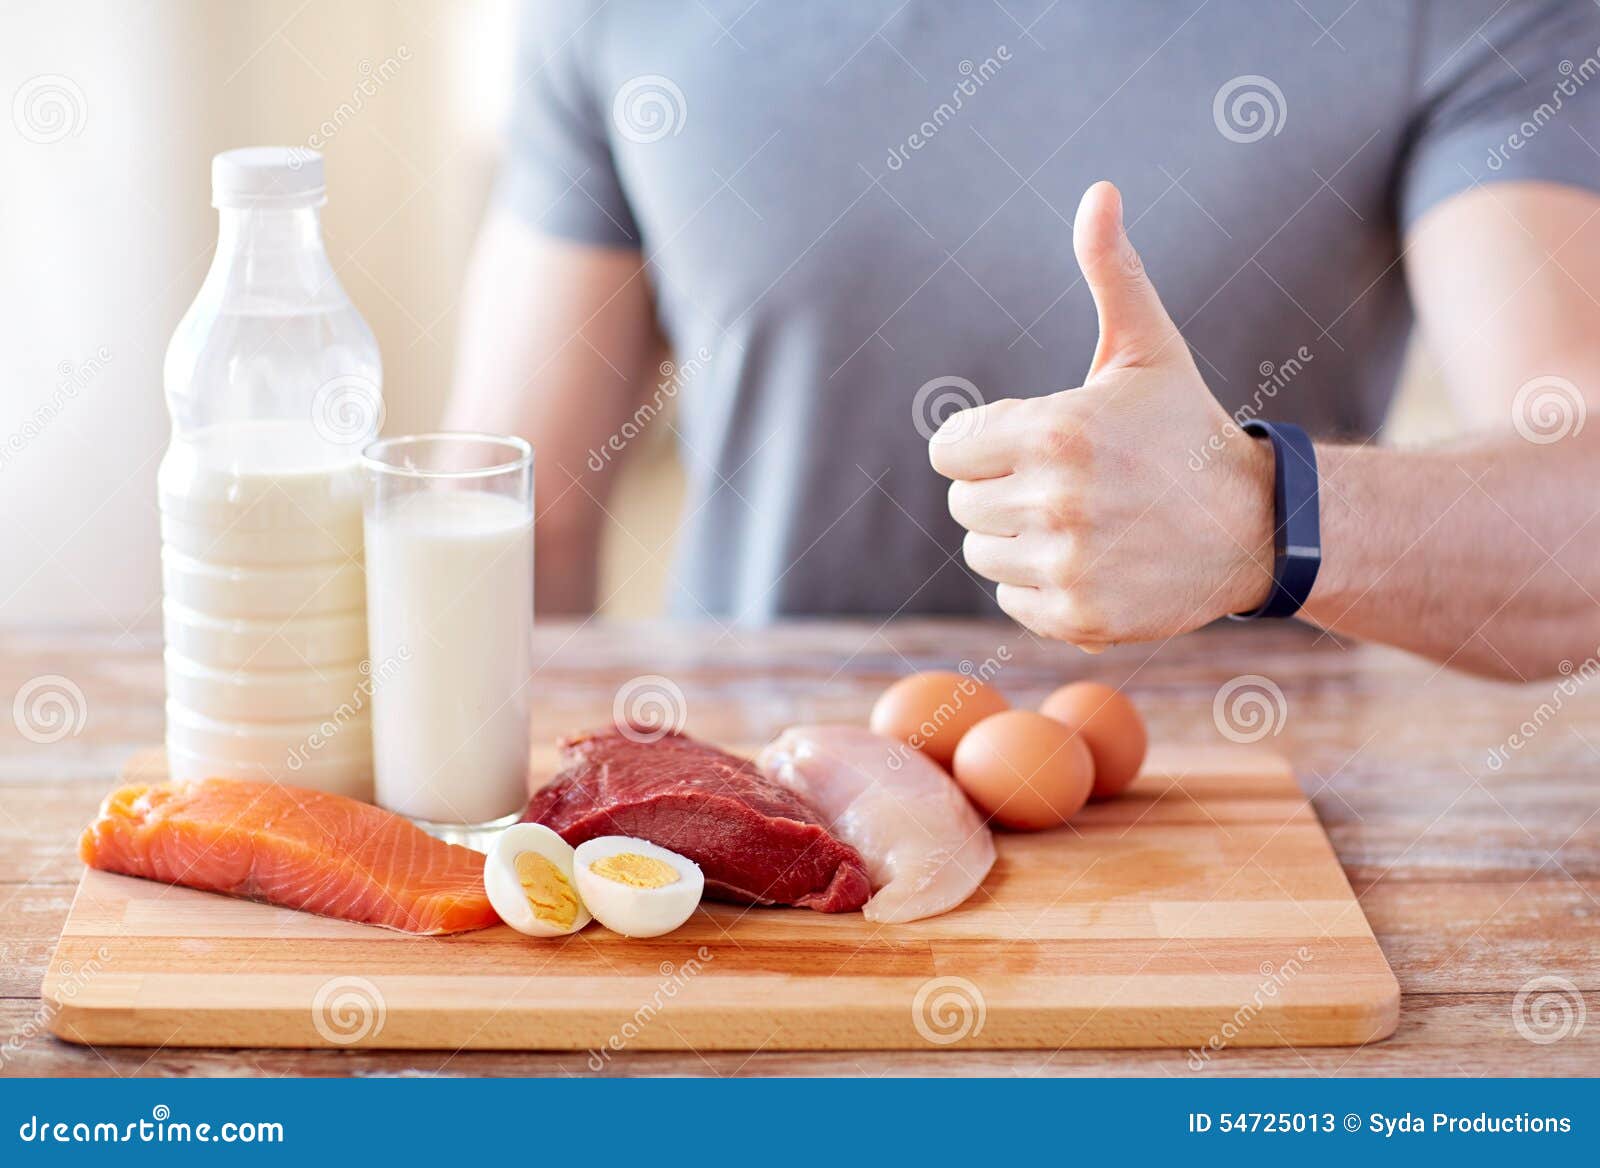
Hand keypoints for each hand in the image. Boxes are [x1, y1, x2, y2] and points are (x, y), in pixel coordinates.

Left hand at [929, 181, 1275, 650]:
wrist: (1256, 526)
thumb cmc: (1185, 429)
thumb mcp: (1148, 348)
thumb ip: (1111, 272)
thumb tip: (1099, 191)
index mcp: (1054, 432)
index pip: (949, 451)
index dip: (982, 444)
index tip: (1029, 443)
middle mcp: (1054, 503)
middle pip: (962, 505)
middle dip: (1000, 490)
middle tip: (1062, 484)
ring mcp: (1066, 567)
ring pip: (982, 554)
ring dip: (1017, 539)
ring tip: (1080, 521)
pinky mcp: (1077, 617)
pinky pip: (1011, 601)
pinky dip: (1039, 586)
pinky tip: (1089, 561)